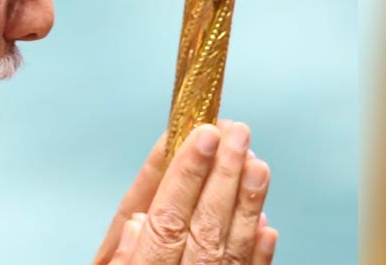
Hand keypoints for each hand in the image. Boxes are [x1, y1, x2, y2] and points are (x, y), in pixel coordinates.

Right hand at [93, 122, 275, 264]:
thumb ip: (119, 259)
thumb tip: (138, 222)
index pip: (166, 216)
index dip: (186, 173)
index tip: (203, 134)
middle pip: (204, 224)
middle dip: (222, 174)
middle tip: (237, 132)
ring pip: (231, 247)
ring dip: (246, 203)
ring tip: (257, 163)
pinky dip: (258, 252)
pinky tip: (266, 225)